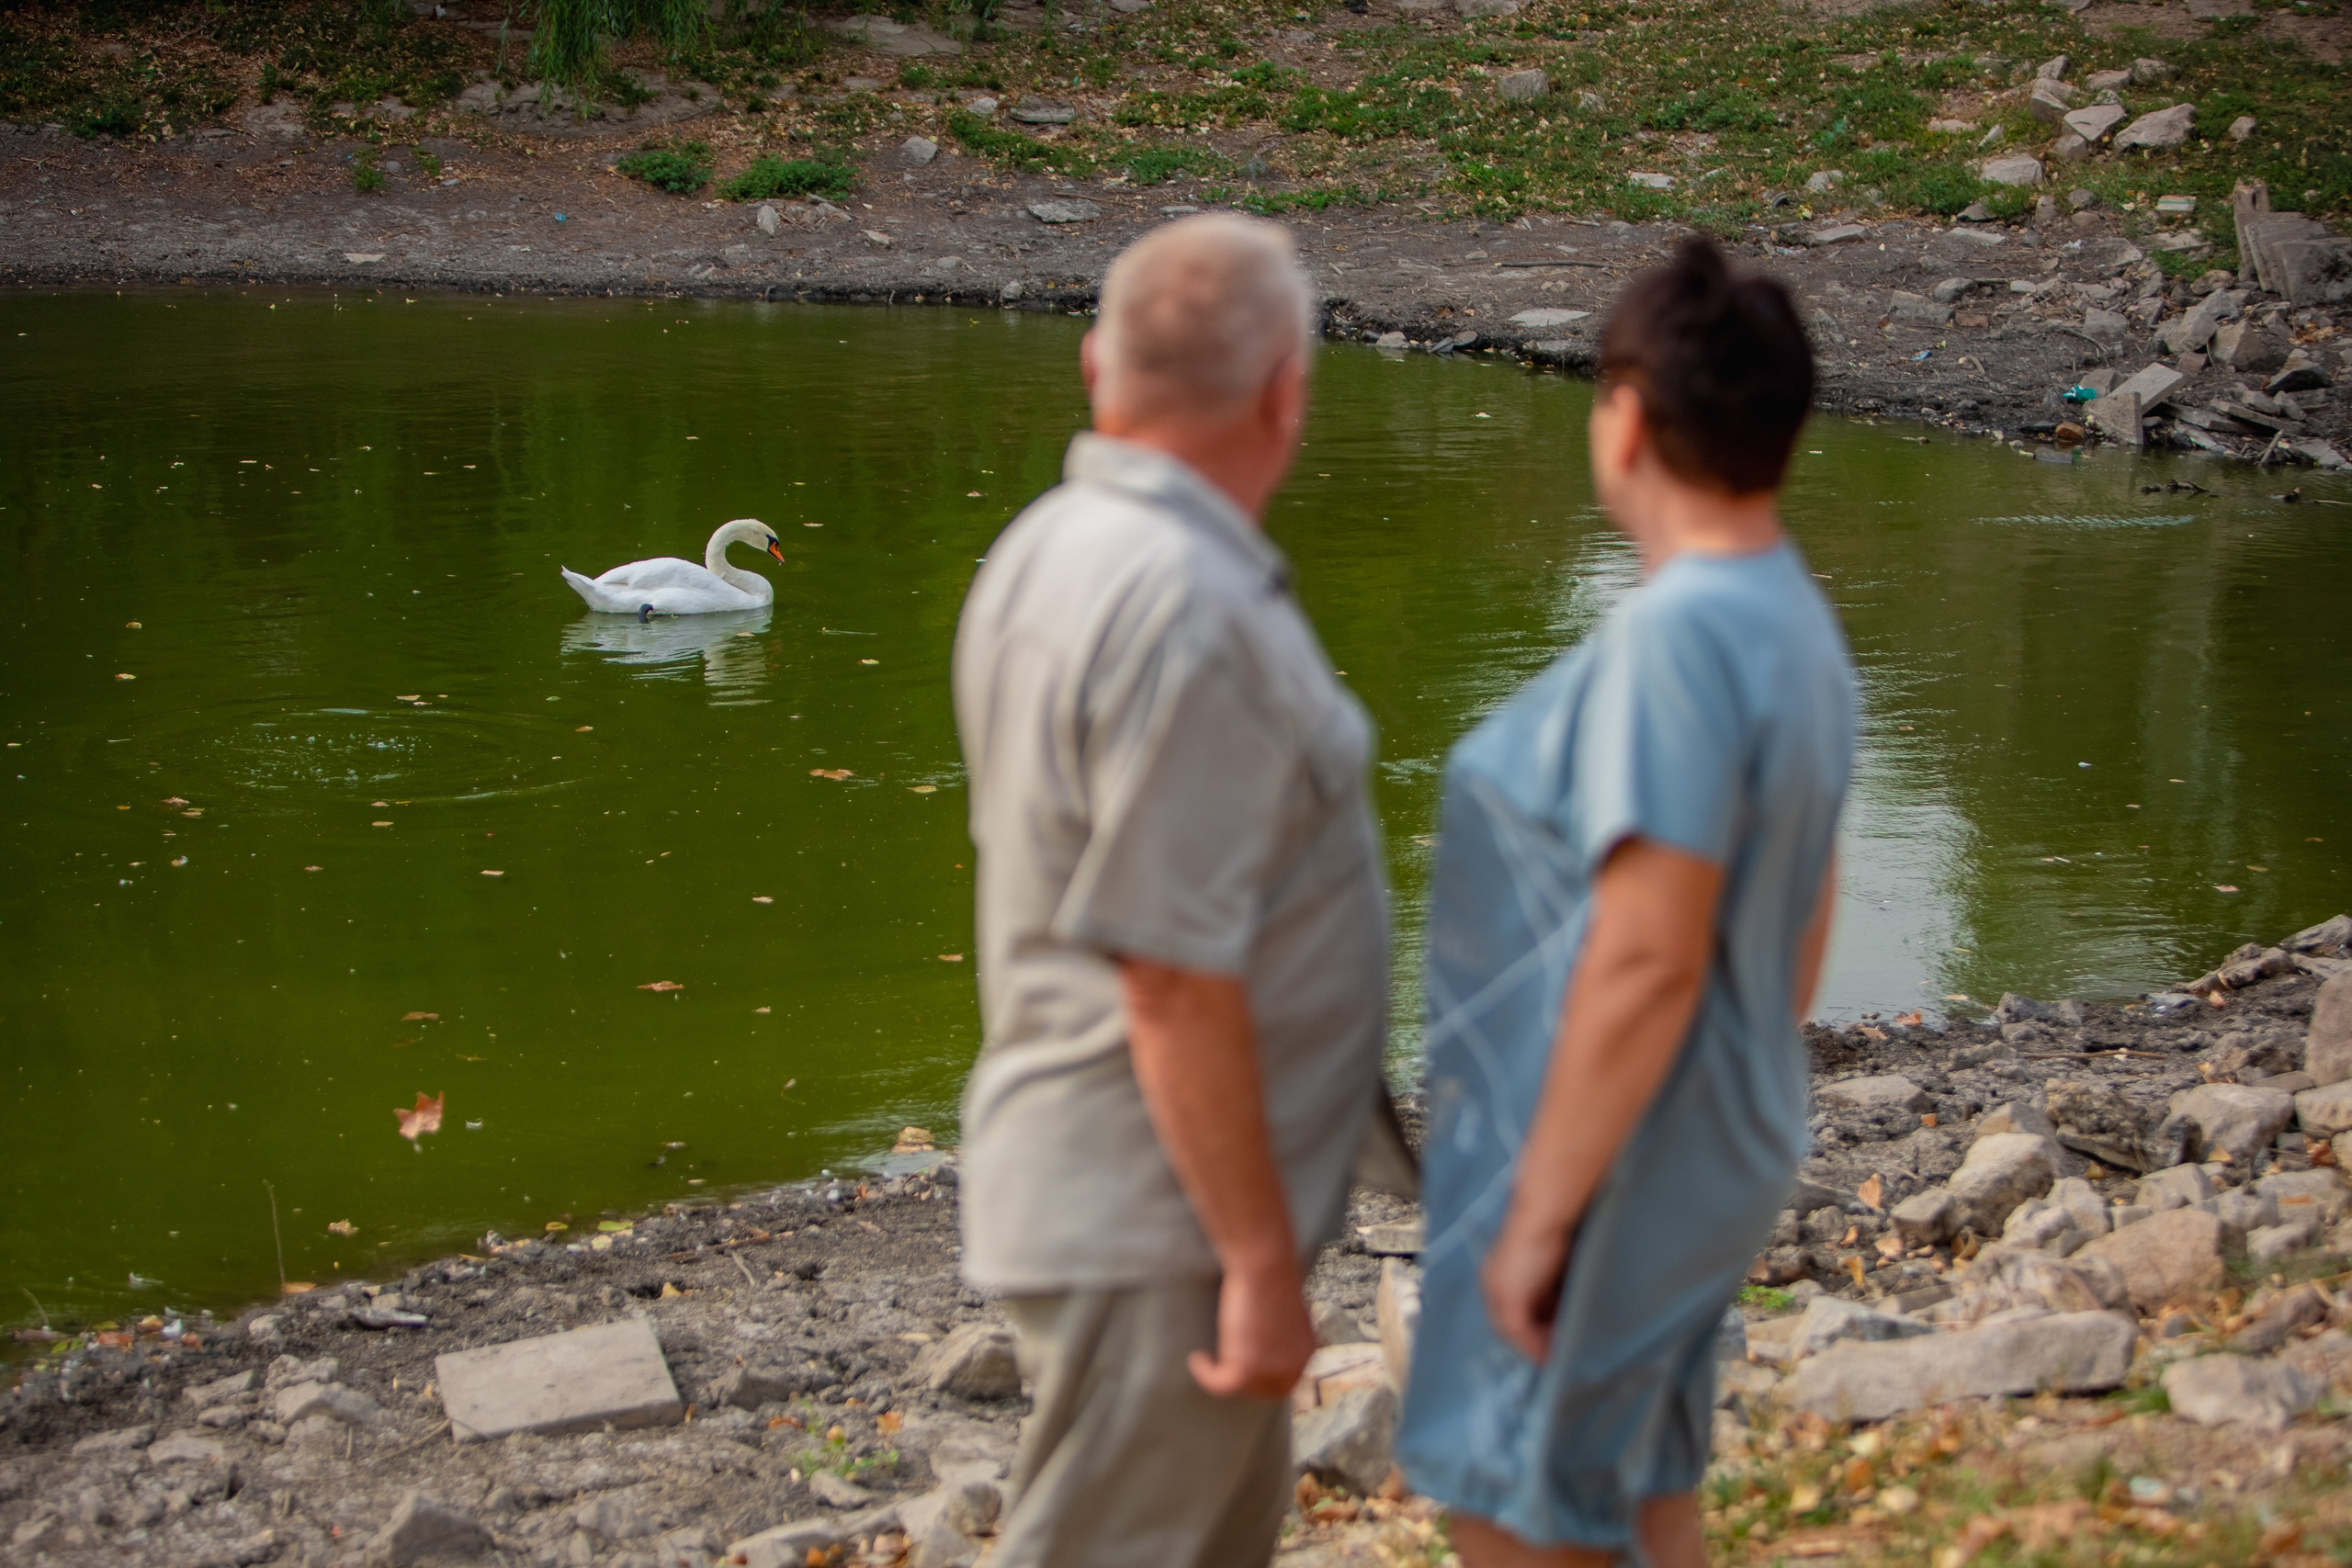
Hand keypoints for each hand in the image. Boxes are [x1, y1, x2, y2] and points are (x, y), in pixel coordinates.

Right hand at [1188, 1260, 1316, 1400]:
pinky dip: (1205, 1374)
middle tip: (1223, 1365)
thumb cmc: (1272, 1274)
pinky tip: (1198, 1358)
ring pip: (1242, 1389)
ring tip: (1208, 1360)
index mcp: (1306, 1350)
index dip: (1264, 1378)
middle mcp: (1293, 1366)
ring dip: (1223, 1376)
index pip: (1286, 1381)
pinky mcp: (1245, 1370)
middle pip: (1266, 1391)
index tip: (1244, 1364)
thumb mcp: (1286, 1308)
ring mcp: (1269, 1371)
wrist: (1264, 1265)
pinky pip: (1220, 1385)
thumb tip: (1265, 1335)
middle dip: (1245, 1382)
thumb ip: (1282, 1331)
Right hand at [1481, 1215, 1573, 1363]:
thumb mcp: (1508, 1296)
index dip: (1527, 1346)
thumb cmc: (1524, 1255)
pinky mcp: (1558, 1268)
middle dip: (1544, 1337)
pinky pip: (1562, 1297)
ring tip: (1575, 1334)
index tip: (1549, 1358)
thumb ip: (1515, 1328)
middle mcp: (1514, 1284)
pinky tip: (1580, 1314)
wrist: (1550, 1214)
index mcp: (1496, 1290)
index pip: (1508, 1329)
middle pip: (1528, 1322)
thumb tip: (1537, 1355)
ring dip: (1558, 1325)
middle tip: (1565, 1348)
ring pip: (1547, 1311)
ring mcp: (1537, 1275)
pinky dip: (1569, 1309)